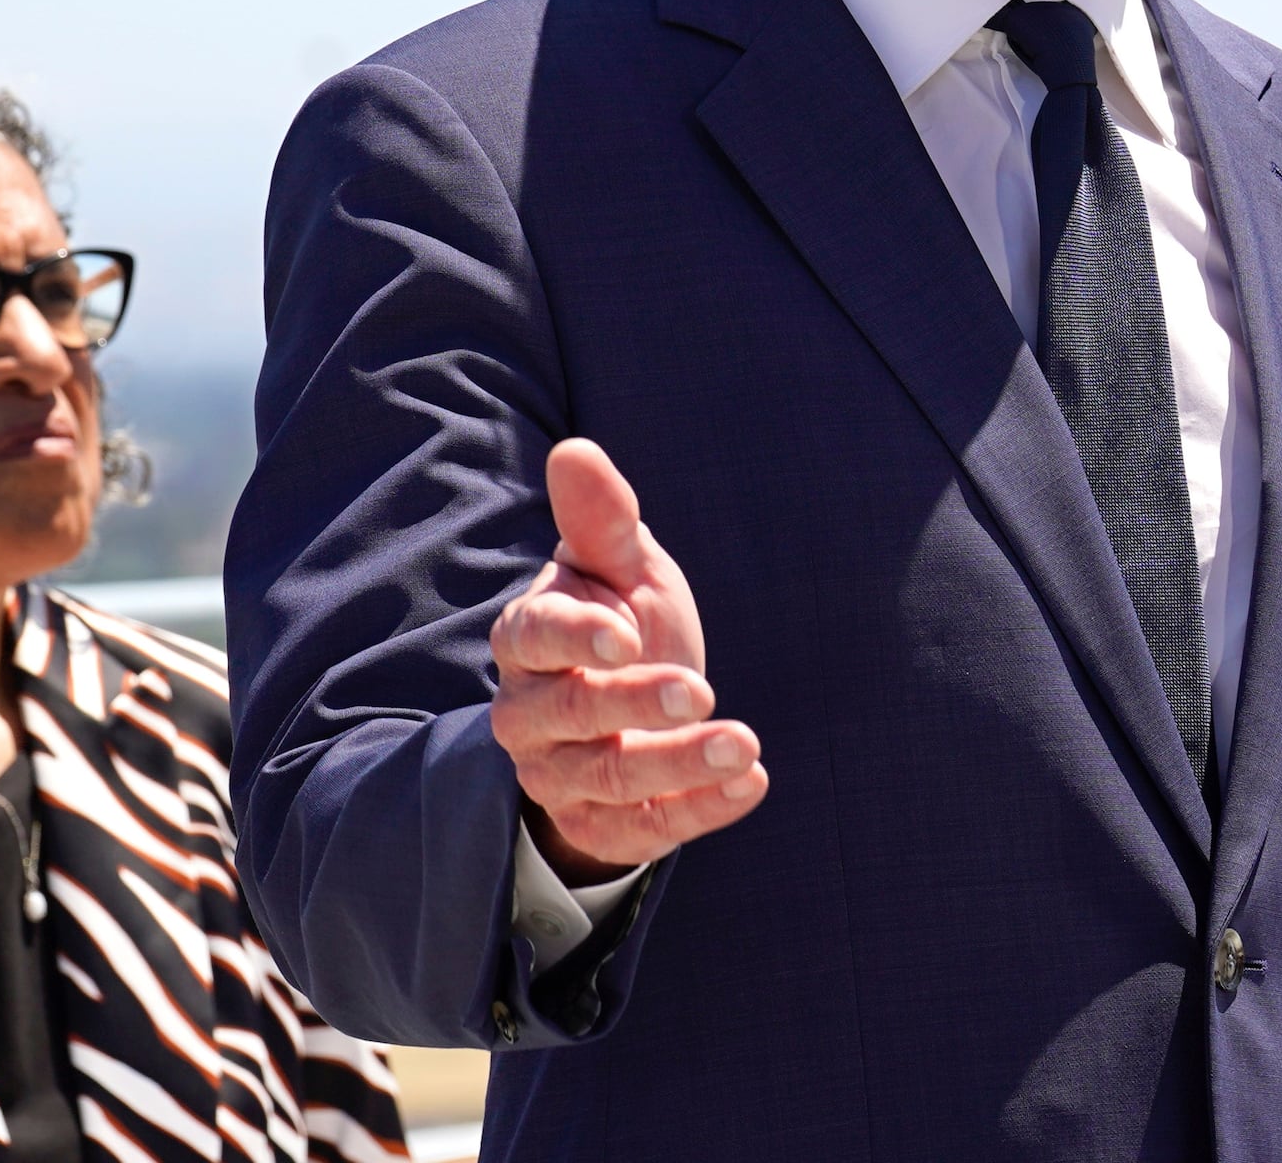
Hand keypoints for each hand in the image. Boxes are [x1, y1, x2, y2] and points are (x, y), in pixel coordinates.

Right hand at [490, 438, 765, 876]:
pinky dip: (697, 812)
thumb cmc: (624, 620)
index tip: (628, 630)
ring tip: (745, 744)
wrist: (631, 711)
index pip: (535, 638)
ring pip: (608, 780)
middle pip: (570, 716)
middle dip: (633, 704)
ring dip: (678, 763)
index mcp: (529, 640)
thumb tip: (575, 449)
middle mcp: (530, 714)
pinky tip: (752, 782)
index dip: (576, 637)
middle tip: (700, 686)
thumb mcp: (622, 568)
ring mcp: (560, 776)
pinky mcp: (599, 827)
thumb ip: (602, 521)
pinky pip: (640, 832)